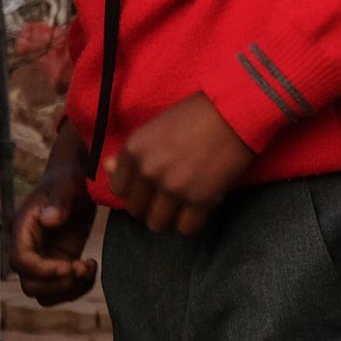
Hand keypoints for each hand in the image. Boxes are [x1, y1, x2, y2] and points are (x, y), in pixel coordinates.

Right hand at [10, 124, 98, 304]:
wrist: (77, 180)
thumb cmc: (69, 178)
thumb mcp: (68, 184)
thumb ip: (59, 200)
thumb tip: (49, 219)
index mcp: (22, 227)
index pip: (21, 261)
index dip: (44, 270)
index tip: (71, 264)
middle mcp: (27, 246)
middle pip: (30, 284)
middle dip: (59, 283)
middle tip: (83, 267)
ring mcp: (42, 258)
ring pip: (43, 294)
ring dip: (68, 290)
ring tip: (89, 269)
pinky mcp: (57, 263)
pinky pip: (59, 290)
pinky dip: (77, 288)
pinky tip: (91, 268)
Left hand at [105, 92, 256, 236]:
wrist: (233, 112)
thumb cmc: (195, 115)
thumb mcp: (155, 128)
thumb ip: (131, 153)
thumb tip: (108, 167)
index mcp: (134, 149)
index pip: (118, 189)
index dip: (133, 191)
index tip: (147, 189)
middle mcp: (148, 170)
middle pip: (136, 210)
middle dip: (150, 207)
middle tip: (167, 198)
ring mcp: (172, 187)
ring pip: (157, 224)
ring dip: (169, 218)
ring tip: (181, 206)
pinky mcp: (199, 199)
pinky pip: (185, 228)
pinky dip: (191, 222)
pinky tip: (198, 208)